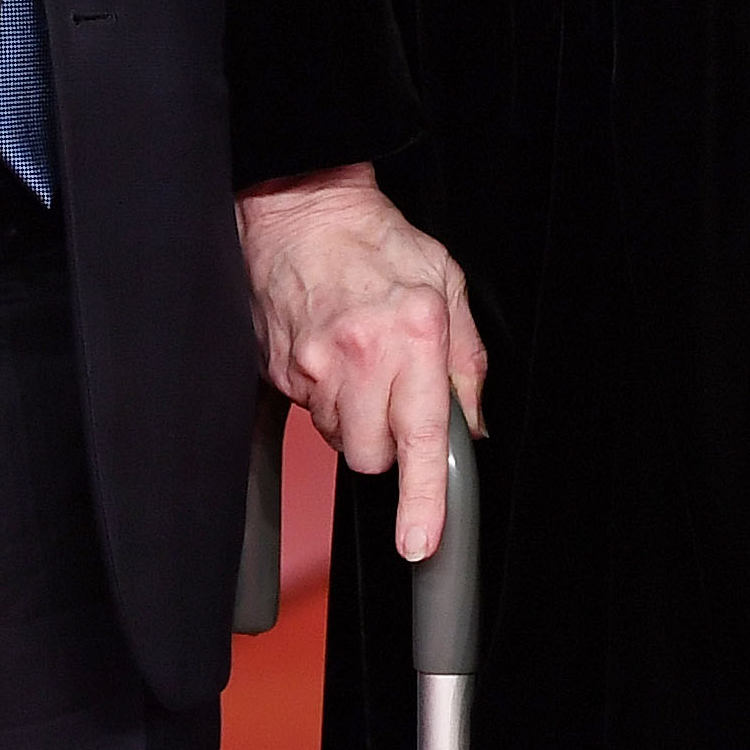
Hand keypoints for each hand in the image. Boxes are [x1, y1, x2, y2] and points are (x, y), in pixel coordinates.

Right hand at [239, 167, 486, 562]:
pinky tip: (331, 354)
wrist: (299, 208)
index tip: (420, 541)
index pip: (420, 436)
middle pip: (372, 456)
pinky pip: (309, 414)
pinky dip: (325, 398)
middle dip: (387, 444)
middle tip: (393, 396)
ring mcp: (313, 364)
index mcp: (413, 332)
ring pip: (339, 439)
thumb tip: (471, 424)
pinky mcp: (279, 368)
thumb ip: (467, 360)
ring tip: (360, 363)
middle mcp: (361, 354)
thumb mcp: (446, 283)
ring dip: (355, 419)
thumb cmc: (375, 240)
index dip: (422, 499)